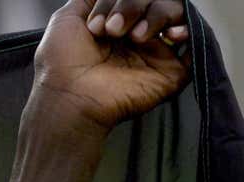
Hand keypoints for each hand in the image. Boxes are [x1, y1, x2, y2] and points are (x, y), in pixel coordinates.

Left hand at [31, 0, 190, 134]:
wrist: (69, 97)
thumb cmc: (61, 63)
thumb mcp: (66, 19)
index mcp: (116, 22)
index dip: (116, 1)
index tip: (95, 25)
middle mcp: (136, 34)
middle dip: (133, 6)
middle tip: (112, 31)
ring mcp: (154, 51)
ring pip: (174, 12)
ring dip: (156, 15)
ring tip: (136, 37)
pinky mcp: (171, 70)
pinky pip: (194, 42)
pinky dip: (188, 30)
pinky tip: (171, 34)